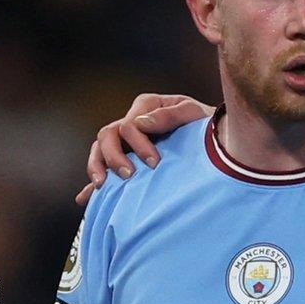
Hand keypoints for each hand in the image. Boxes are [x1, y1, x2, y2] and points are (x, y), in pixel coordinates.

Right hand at [75, 94, 214, 205]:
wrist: (218, 138)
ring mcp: (127, 141)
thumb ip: (171, 115)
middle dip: (114, 156)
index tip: (154, 162)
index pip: (129, 124)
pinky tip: (86, 198)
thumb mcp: (193, 114)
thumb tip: (140, 124)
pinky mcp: (127, 159)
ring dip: (98, 167)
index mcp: (147, 106)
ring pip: (99, 149)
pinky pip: (103, 170)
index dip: (138, 143)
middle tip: (130, 175)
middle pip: (108, 135)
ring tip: (104, 186)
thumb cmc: (205, 124)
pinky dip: (92, 184)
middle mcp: (132, 121)